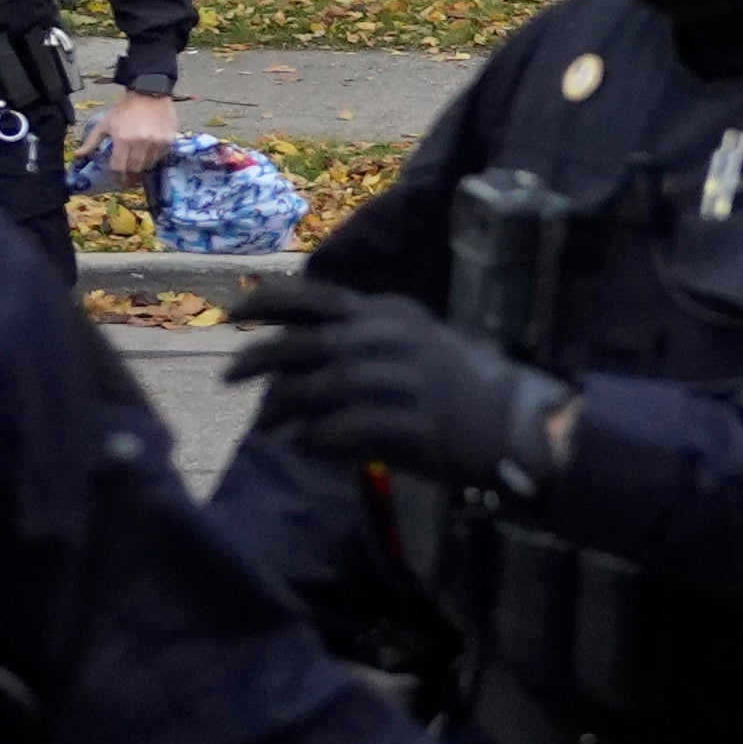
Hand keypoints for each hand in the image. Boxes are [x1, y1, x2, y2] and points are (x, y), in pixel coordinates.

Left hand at [76, 91, 178, 184]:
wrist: (149, 92)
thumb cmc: (124, 109)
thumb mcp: (105, 123)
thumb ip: (92, 141)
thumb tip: (78, 155)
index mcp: (123, 140)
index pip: (119, 168)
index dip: (117, 177)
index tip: (118, 180)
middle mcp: (140, 143)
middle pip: (135, 170)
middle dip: (130, 175)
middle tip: (128, 176)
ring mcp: (156, 143)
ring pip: (149, 165)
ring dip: (143, 167)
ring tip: (138, 163)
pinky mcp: (168, 141)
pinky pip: (160, 157)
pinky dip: (154, 158)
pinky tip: (149, 152)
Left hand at [225, 279, 572, 498]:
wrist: (515, 419)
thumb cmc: (460, 381)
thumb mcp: (411, 339)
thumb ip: (359, 339)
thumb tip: (294, 361)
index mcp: (387, 313)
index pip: (315, 297)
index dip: (267, 302)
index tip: (231, 313)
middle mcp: (390, 338)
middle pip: (306, 342)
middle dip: (259, 358)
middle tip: (227, 378)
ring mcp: (402, 379)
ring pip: (320, 387)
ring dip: (284, 407)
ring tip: (264, 424)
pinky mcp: (410, 422)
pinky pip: (346, 429)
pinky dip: (317, 438)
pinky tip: (303, 446)